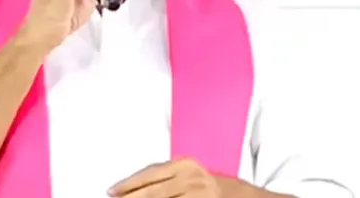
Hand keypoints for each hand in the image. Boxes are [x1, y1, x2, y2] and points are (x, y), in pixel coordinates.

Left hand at [107, 158, 255, 197]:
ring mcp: (200, 194)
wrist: (247, 197)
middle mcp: (192, 177)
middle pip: (153, 191)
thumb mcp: (191, 174)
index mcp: (186, 164)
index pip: (150, 174)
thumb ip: (167, 178)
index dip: (129, 183)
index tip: (112, 191)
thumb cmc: (214, 187)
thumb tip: (135, 188)